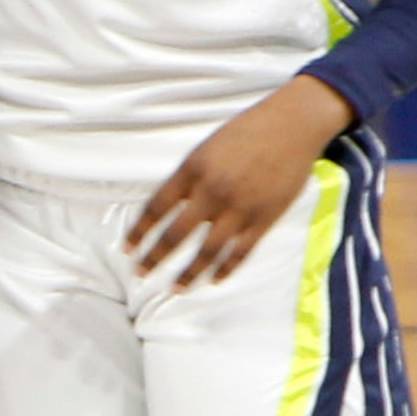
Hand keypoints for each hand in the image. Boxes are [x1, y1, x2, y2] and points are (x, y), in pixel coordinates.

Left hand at [126, 75, 354, 290]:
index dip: (139, 231)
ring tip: (175, 287)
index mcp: (192, 170)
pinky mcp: (263, 219)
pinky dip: (225, 269)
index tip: (127, 248)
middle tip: (140, 272)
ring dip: (188, 273)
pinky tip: (213, 280)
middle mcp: (211, 192)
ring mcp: (239, 209)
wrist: (290, 127)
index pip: (157, 207)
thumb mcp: (205, 148)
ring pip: (208, 251)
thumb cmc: (244, 133)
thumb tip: (170, 208)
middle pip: (175, 234)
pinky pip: (240, 252)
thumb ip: (188, 178)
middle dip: (154, 257)